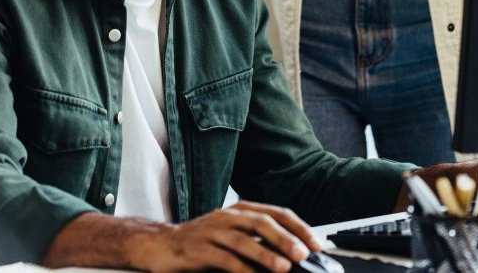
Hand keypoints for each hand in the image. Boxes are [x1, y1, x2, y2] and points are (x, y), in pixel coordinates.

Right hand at [134, 201, 320, 272]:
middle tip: (303, 254)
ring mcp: (211, 231)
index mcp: (240, 210)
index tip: (316, 244)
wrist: (161, 245)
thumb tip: (293, 257)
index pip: (276, 213)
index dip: (298, 228)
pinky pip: (222, 258)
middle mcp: (227, 216)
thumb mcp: (234, 237)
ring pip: (243, 240)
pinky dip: (241, 269)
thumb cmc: (203, 243)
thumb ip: (260, 243)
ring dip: (265, 254)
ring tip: (283, 267)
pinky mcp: (197, 249)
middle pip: (261, 222)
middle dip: (285, 238)